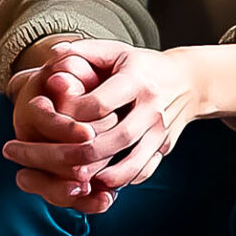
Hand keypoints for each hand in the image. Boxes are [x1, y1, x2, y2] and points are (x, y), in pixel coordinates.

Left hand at [6, 41, 196, 211]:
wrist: (189, 81)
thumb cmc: (140, 65)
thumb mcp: (116, 51)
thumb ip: (84, 51)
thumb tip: (53, 56)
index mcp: (135, 80)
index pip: (100, 103)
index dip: (72, 115)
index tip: (47, 118)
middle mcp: (151, 108)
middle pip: (115, 138)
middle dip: (79, 153)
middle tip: (46, 162)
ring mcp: (161, 131)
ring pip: (132, 161)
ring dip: (103, 175)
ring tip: (75, 181)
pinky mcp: (165, 148)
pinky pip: (144, 170)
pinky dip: (123, 180)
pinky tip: (100, 184)